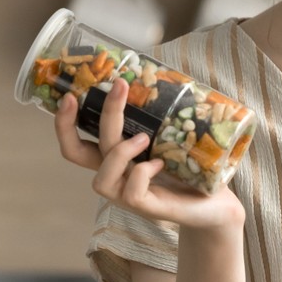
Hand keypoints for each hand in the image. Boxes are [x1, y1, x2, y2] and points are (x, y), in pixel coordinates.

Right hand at [53, 83, 244, 232]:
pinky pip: (132, 192)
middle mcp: (116, 175)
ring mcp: (128, 194)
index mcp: (115, 158)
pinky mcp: (147, 207)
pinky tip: (161, 163)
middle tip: (116, 87)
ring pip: (102, 178)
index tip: (69, 96)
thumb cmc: (192, 169)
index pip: (75, 144)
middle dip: (86, 119)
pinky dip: (143, 174)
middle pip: (79, 154)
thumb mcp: (172, 137)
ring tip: (144, 138)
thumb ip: (161, 116)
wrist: (217, 204)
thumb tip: (165, 74)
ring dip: (119, 153)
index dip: (64, 124)